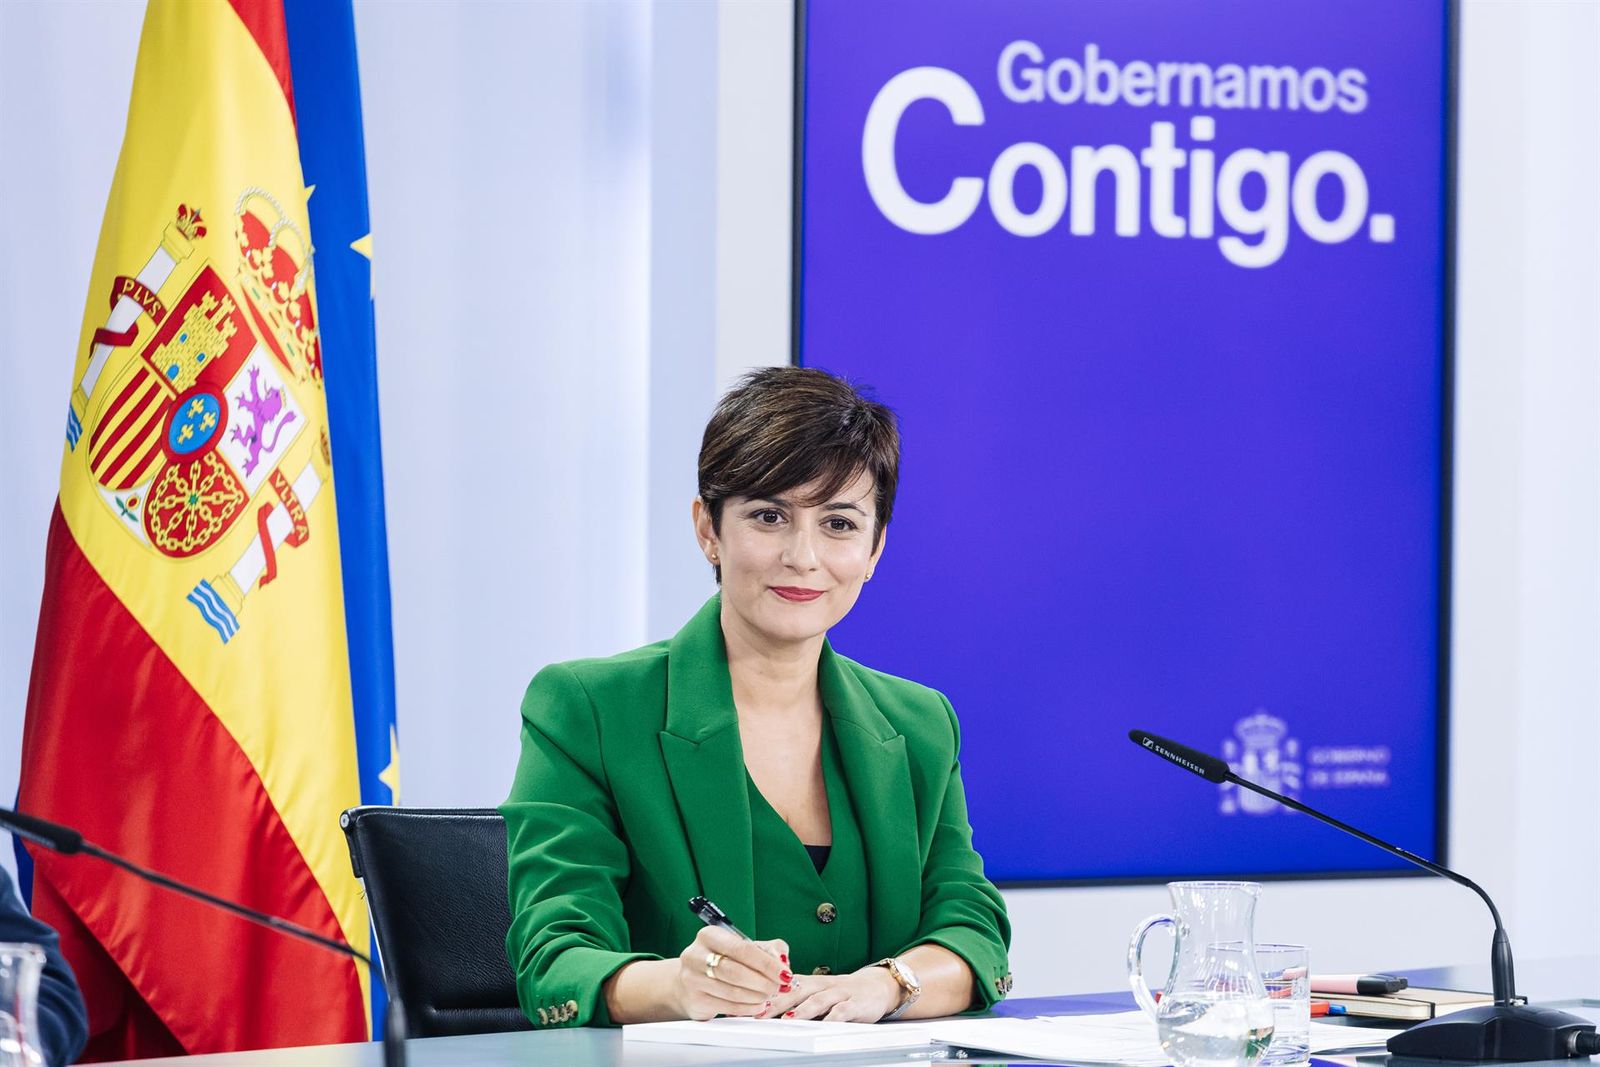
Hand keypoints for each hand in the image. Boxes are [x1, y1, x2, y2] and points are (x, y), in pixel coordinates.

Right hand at [674, 926, 792, 1020]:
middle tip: (779, 987)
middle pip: (736, 972)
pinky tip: (758, 1005)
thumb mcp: (744, 948)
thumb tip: (783, 961)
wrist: (690, 982)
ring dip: (757, 996)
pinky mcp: (695, 1000)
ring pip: (732, 991)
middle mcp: (696, 955)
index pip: (742, 949)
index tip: (784, 974)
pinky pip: (727, 1007)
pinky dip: (748, 1008)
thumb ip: (769, 949)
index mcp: (710, 935)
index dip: (767, 964)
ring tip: (770, 996)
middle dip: (763, 982)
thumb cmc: (722, 961)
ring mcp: (692, 979)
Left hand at [767, 967, 901, 1021]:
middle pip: (797, 991)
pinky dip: (832, 1018)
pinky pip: (843, 1011)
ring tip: (787, 1019)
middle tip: (761, 1012)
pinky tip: (823, 1026)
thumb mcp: (820, 991)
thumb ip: (798, 998)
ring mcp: (840, 993)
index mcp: (812, 982)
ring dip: (801, 1009)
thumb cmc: (844, 992)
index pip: (785, 985)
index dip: (767, 993)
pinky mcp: (856, 1003)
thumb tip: (768, 1008)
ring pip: (817, 999)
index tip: (749, 1003)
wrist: (879, 986)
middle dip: (777, 1002)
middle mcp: (824, 984)